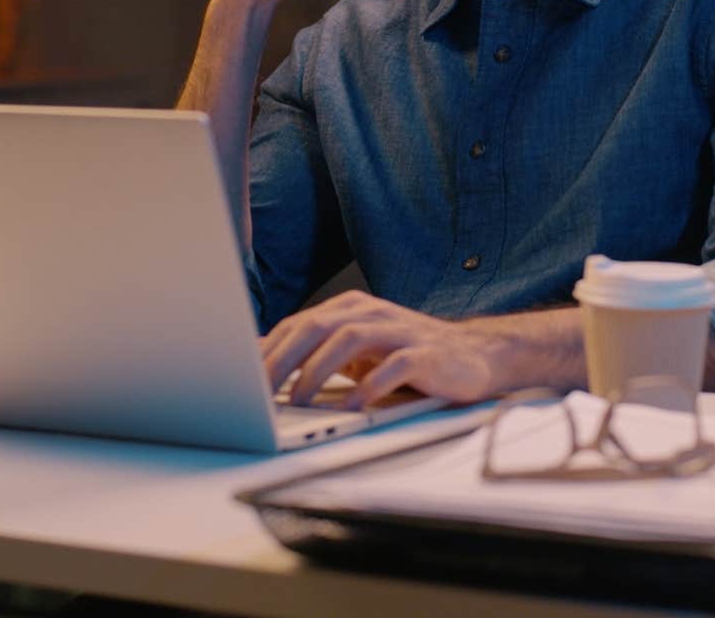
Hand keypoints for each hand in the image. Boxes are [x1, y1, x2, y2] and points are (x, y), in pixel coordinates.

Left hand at [261, 290, 506, 409]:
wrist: (474, 356)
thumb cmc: (408, 357)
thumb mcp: (358, 351)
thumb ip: (319, 353)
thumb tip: (264, 366)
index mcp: (350, 309)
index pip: (298, 324)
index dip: (267, 350)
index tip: (240, 377)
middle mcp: (372, 313)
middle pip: (317, 327)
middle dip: (283, 358)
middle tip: (258, 390)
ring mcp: (399, 331)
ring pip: (349, 339)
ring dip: (318, 370)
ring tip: (299, 400)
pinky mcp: (425, 354)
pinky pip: (393, 366)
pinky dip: (369, 385)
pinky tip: (352, 405)